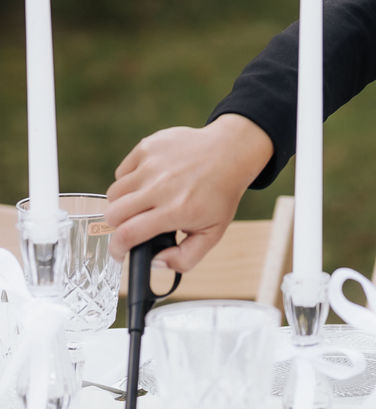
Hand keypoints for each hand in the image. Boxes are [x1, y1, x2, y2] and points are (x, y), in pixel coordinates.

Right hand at [105, 114, 273, 271]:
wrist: (230, 152)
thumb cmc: (220, 195)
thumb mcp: (212, 233)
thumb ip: (185, 258)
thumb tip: (156, 262)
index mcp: (176, 210)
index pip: (127, 234)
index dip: (117, 249)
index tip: (119, 253)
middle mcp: (161, 186)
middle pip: (113, 214)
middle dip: (119, 227)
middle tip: (132, 227)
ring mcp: (152, 163)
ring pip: (114, 193)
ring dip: (122, 204)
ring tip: (141, 204)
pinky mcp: (148, 146)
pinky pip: (122, 172)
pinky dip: (129, 181)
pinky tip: (147, 183)